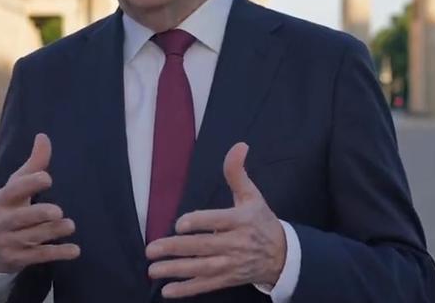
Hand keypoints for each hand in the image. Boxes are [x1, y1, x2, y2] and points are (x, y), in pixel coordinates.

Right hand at [0, 133, 79, 272]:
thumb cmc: (11, 206)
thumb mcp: (17, 185)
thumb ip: (34, 164)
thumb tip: (43, 136)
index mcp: (0, 200)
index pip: (13, 190)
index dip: (29, 184)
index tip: (47, 177)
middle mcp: (1, 221)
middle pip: (21, 218)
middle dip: (39, 215)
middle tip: (57, 211)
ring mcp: (8, 242)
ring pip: (32, 238)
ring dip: (52, 232)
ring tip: (70, 225)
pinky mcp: (18, 259)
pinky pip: (39, 257)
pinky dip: (57, 253)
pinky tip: (75, 250)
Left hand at [146, 142, 286, 298]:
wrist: (283, 255)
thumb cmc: (260, 220)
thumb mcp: (252, 194)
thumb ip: (237, 172)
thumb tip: (239, 145)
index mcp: (241, 220)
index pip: (218, 221)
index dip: (199, 223)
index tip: (180, 224)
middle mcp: (236, 243)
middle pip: (204, 246)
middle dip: (176, 248)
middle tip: (151, 249)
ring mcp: (232, 264)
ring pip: (202, 268)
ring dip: (176, 270)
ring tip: (153, 270)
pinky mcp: (229, 279)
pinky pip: (206, 285)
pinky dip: (187, 289)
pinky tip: (167, 291)